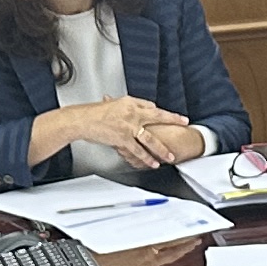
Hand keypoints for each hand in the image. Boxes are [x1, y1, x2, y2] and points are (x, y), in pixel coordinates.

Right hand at [66, 99, 200, 169]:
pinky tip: (153, 163)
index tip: (172, 116)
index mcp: (129, 102)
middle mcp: (131, 113)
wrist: (82, 120)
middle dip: (172, 120)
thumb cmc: (94, 113)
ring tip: (170, 156)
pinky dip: (146, 158)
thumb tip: (139, 108)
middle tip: (184, 123)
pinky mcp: (122, 138)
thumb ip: (128, 106)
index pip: (150, 106)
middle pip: (157, 116)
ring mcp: (128, 126)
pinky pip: (138, 150)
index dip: (162, 113)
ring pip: (150, 138)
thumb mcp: (112, 104)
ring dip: (161, 149)